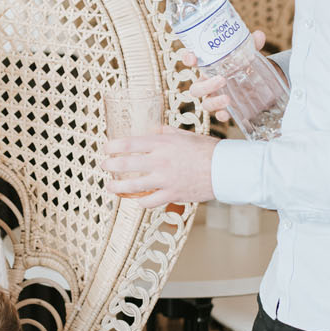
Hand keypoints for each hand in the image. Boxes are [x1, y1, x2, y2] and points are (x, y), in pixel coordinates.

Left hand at [102, 125, 219, 207]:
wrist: (226, 169)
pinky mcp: (172, 195)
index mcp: (162, 143)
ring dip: (117, 186)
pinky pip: (149, 201)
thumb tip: (156, 129)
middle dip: (109, 165)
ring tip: (109, 186)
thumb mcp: (186, 135)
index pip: (129, 144)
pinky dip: (140, 201)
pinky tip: (137, 199)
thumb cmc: (208, 150)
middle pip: (125, 164)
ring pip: (132, 185)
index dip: (113, 146)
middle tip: (104, 166)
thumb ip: (168, 132)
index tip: (106, 148)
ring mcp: (165, 180)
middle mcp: (160, 161)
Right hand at [184, 28, 267, 121]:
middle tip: (222, 79)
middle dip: (206, 85)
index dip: (188, 59)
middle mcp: (207, 83)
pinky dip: (222, 115)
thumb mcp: (248, 52)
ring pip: (205, 103)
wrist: (257, 82)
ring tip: (228, 99)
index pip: (192, 62)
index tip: (192, 58)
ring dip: (214, 102)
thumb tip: (258, 35)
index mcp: (208, 66)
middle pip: (196, 88)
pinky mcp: (225, 109)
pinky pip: (219, 115)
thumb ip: (251, 44)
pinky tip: (228, 114)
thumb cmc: (243, 64)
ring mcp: (215, 97)